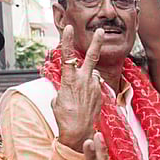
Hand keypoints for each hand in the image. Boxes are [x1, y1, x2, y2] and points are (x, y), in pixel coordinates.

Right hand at [53, 25, 103, 152]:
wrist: (78, 130)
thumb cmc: (64, 116)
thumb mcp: (58, 99)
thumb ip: (65, 88)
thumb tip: (69, 87)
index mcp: (69, 80)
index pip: (67, 56)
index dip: (67, 40)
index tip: (69, 28)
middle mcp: (83, 80)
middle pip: (91, 57)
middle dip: (96, 42)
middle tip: (102, 30)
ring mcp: (94, 86)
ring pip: (92, 74)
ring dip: (88, 77)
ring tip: (80, 93)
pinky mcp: (100, 94)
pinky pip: (95, 85)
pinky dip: (91, 88)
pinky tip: (85, 100)